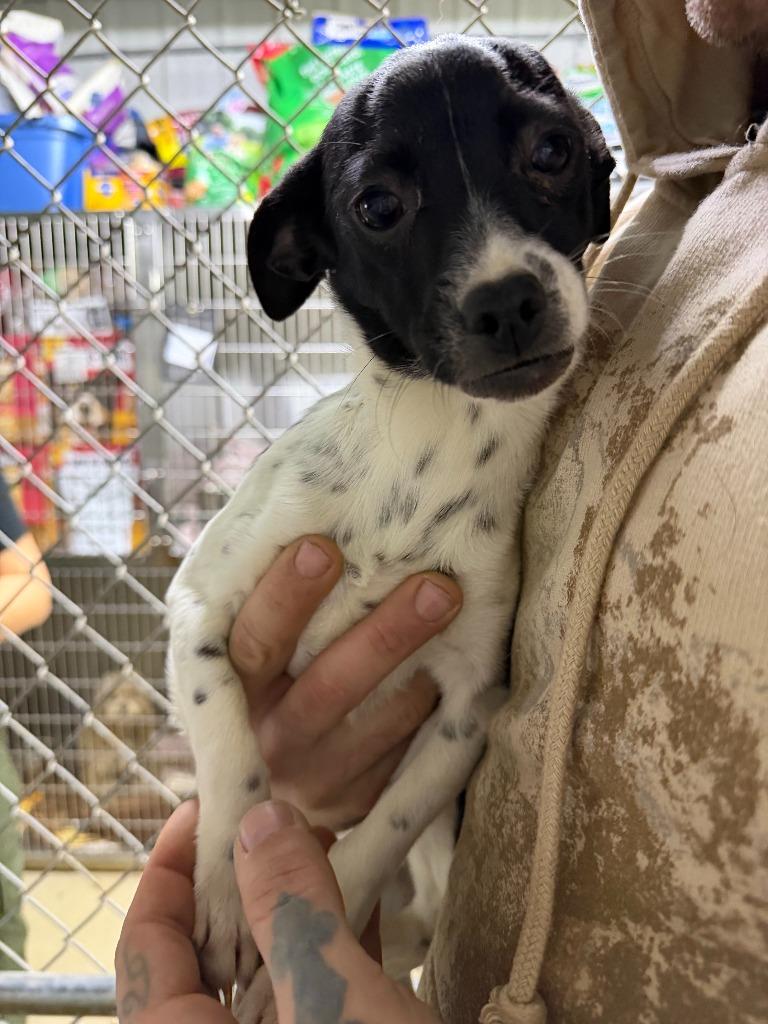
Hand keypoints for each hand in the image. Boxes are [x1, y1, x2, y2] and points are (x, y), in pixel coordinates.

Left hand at [115, 799, 440, 1023]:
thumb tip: (262, 822)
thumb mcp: (336, 1009)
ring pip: (265, 968)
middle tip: (276, 813)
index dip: (169, 866)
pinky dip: (332, 943)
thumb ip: (294, 915)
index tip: (207, 803)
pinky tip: (366, 896)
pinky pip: (313, 990)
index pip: (146, 943)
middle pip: (205, 950)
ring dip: (293, 902)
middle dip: (243, 875)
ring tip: (324, 841)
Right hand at [228, 536, 461, 829]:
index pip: (250, 643)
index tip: (322, 544)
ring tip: (452, 606)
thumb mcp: (253, 618)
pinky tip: (448, 669)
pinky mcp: (350, 803)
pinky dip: (424, 712)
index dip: (284, 598)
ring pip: (370, 725)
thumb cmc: (282, 647)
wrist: (288, 741)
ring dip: (417, 666)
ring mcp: (308, 779)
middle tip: (435, 586)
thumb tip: (317, 515)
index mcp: (224, 685)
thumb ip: (264, 584)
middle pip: (322, 690)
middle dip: (382, 637)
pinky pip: (397, 762)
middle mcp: (262, 740)